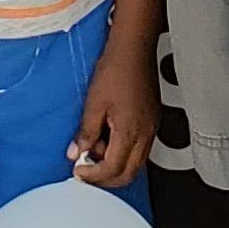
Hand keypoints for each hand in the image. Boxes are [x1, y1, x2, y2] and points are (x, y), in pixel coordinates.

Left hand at [67, 32, 161, 188]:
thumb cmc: (116, 69)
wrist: (134, 48)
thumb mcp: (93, 103)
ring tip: (96, 150)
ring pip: (136, 163)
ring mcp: (151, 128)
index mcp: (130, 132)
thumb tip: (76, 152)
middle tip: (87, 172)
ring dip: (115, 165)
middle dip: (106, 179)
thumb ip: (86, 132)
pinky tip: (109, 138)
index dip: (93, 176)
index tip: (79, 172)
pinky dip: (124, 152)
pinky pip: (140, 149)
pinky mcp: (152, 121)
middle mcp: (145, 134)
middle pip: (128, 174)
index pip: (113, 170)